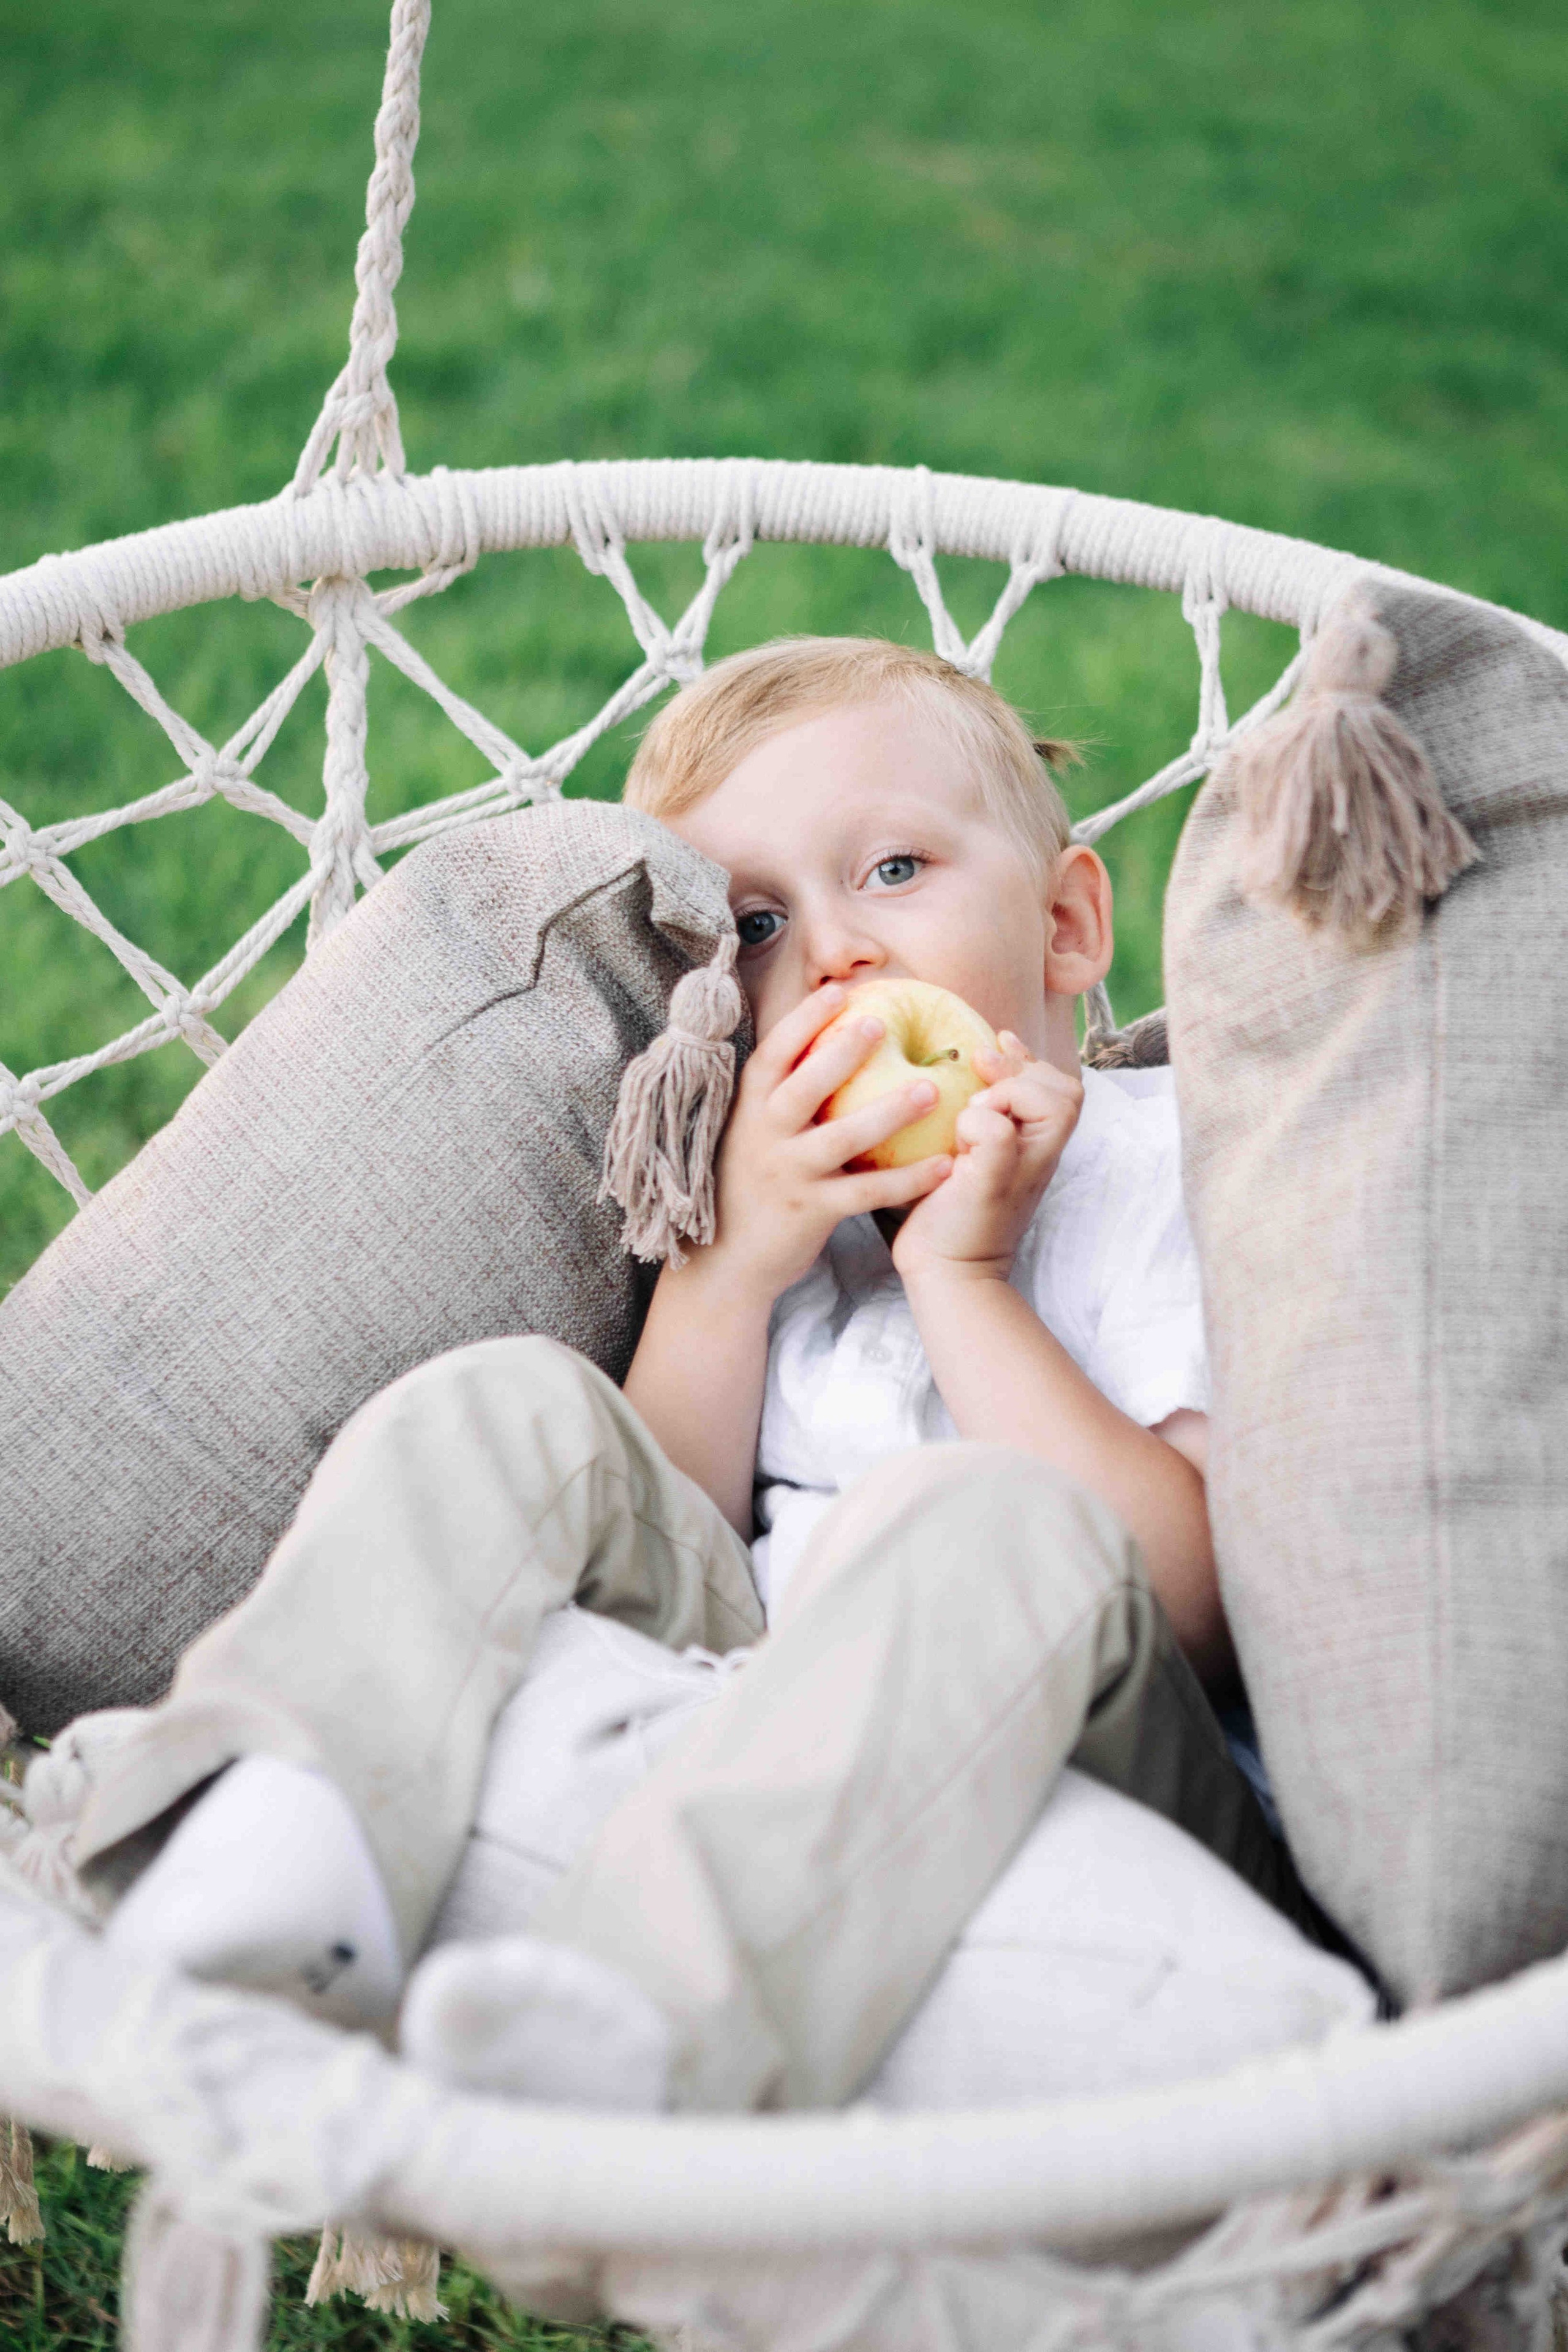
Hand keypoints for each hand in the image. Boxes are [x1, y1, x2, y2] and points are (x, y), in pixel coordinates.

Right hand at [705, 985, 952, 1303]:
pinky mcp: (812, 1212)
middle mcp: (764, 1135)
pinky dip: (907, 1180)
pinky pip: (867, 1192)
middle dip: (840, 1052)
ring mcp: (788, 1174)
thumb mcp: (752, 1129)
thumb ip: (782, 1091)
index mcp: (750, 1107)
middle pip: (803, 1086)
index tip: (838, 991)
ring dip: (888, 1113)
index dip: (804, 1021)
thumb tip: (826, 1038)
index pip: (773, 1054)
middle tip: (880, 1023)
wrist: (728, 1257)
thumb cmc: (753, 1179)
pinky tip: (944, 1165)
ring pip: (842, 1138)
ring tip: (931, 1090)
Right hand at [890, 1033, 1082, 1288]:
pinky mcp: (986, 1149)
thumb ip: (995, 1141)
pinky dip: (992, 1080)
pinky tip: (973, 1067)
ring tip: (979, 1060)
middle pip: (1054, 1086)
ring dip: (1009, 1068)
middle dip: (1017, 1067)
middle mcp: (1034, 1145)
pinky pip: (1003, 1104)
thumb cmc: (965, 1230)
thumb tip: (986, 1110)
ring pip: (1033, 1089)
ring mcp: (1013, 1147)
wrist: (946, 1270)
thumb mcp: (983, 1185)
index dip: (1017, 1089)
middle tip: (978, 1065)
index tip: (977, 1106)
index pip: (1056, 1098)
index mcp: (1042, 1151)